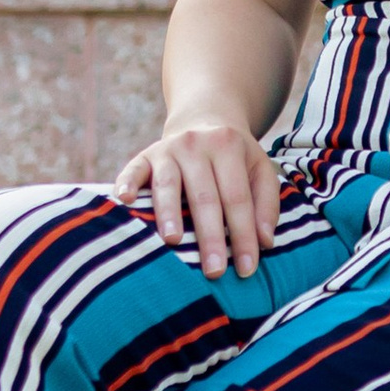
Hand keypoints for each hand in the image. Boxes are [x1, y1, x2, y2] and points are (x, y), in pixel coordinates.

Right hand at [115, 114, 280, 279]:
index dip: (243, 234)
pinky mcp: (145, 155)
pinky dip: (126, 183)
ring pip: (168, 185)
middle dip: (210, 236)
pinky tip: (123, 199)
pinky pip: (133, 169)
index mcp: (228, 147)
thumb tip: (265, 241)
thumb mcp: (260, 169)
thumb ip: (266, 204)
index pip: (238, 198)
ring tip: (174, 241)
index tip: (246, 269)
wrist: (204, 119)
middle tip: (214, 271)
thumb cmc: (235, 157)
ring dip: (169, 213)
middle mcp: (196, 145)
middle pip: (204, 196)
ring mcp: (168, 149)